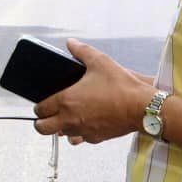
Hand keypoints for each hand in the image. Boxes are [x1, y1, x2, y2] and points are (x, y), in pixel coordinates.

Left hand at [34, 38, 157, 145]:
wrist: (142, 108)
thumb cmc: (121, 85)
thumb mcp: (100, 61)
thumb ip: (82, 51)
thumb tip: (71, 42)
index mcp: (65, 100)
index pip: (39, 109)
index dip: (39, 106)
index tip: (43, 102)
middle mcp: (69, 119)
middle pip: (42, 128)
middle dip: (42, 122)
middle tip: (49, 113)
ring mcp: (82, 130)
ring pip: (60, 135)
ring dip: (60, 127)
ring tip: (67, 116)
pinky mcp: (95, 138)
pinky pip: (79, 139)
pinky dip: (78, 133)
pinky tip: (84, 124)